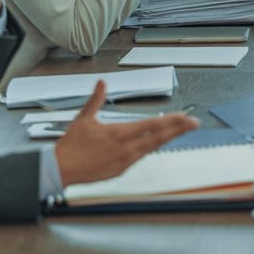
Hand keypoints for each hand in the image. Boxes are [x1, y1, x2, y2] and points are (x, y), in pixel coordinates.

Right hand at [54, 81, 198, 186]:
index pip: (152, 125)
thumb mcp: (84, 118)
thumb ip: (96, 99)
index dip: (172, 121)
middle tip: (193, 124)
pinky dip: (151, 149)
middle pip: (158, 138)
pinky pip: (141, 158)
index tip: (185, 117)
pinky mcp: (121, 170)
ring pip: (152, 148)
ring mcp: (124, 161)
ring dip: (167, 140)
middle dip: (178, 130)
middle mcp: (126, 148)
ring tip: (180, 132)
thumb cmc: (71, 146)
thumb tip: (101, 83)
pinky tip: (156, 144)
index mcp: (119, 133)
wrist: (61, 170)